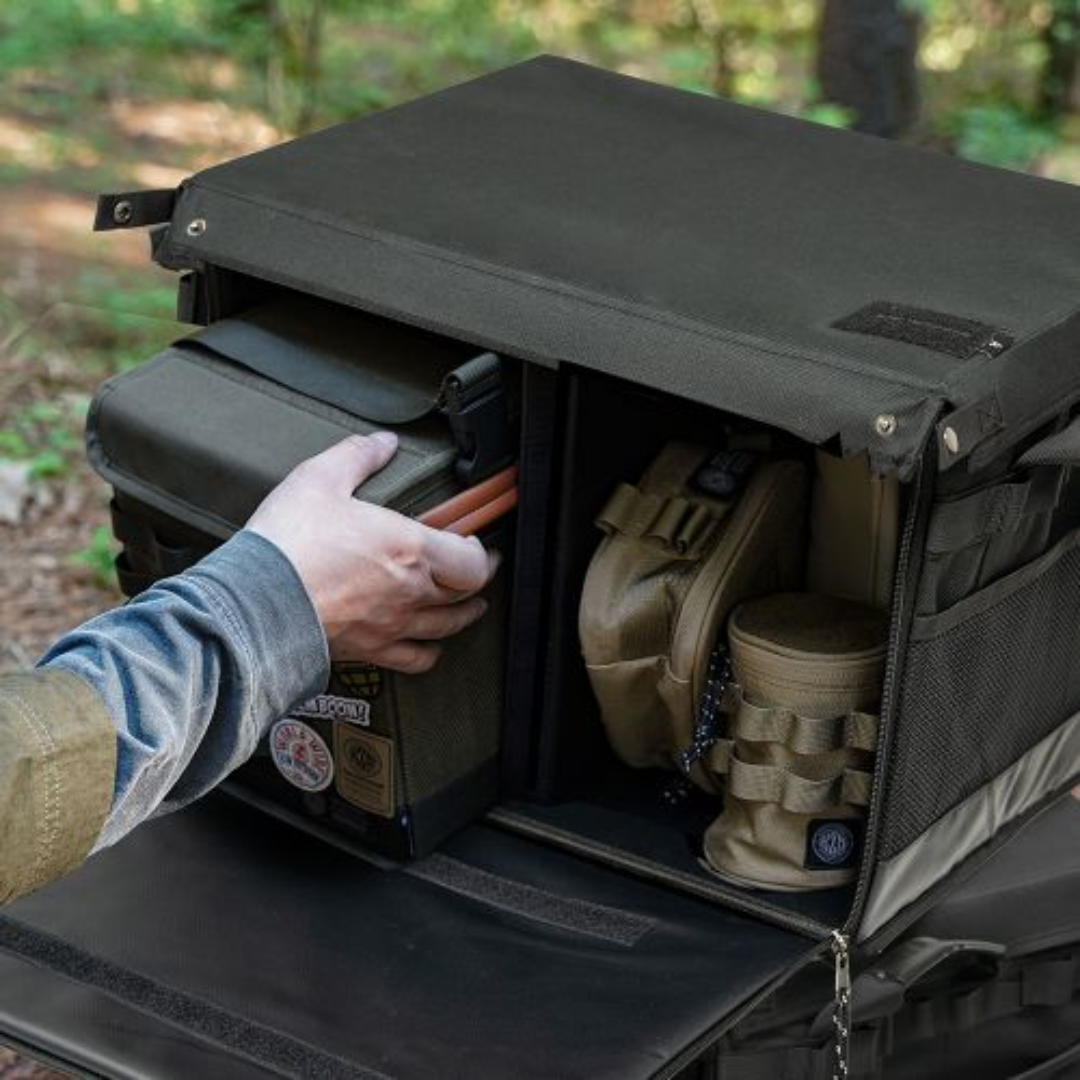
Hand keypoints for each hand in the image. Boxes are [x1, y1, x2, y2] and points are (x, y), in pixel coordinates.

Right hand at [246, 433, 498, 672]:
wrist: (254, 602)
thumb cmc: (288, 544)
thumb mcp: (319, 479)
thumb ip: (357, 457)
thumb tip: (382, 443)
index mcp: (409, 548)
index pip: (472, 561)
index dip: (481, 552)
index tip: (475, 543)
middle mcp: (409, 591)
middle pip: (464, 593)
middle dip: (476, 580)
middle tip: (475, 570)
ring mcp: (392, 624)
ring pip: (446, 626)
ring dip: (462, 615)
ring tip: (468, 607)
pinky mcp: (369, 650)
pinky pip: (414, 659)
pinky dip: (428, 652)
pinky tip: (428, 645)